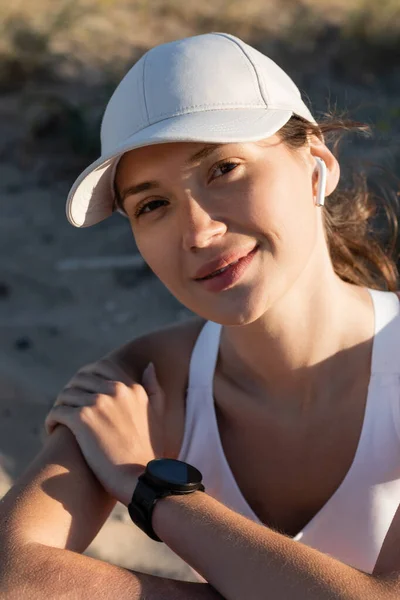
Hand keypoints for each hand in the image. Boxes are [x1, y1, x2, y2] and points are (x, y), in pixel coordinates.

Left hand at [45, 359, 164, 504]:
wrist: (142, 478)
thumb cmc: (149, 451)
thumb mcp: (157, 413)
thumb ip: (153, 387)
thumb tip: (149, 366)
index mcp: (132, 387)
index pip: (101, 367)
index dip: (85, 376)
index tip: (80, 390)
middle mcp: (116, 390)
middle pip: (80, 379)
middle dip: (71, 391)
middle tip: (66, 407)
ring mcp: (99, 403)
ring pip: (66, 394)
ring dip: (59, 406)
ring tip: (58, 421)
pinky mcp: (83, 419)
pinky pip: (57, 411)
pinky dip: (51, 420)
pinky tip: (52, 430)